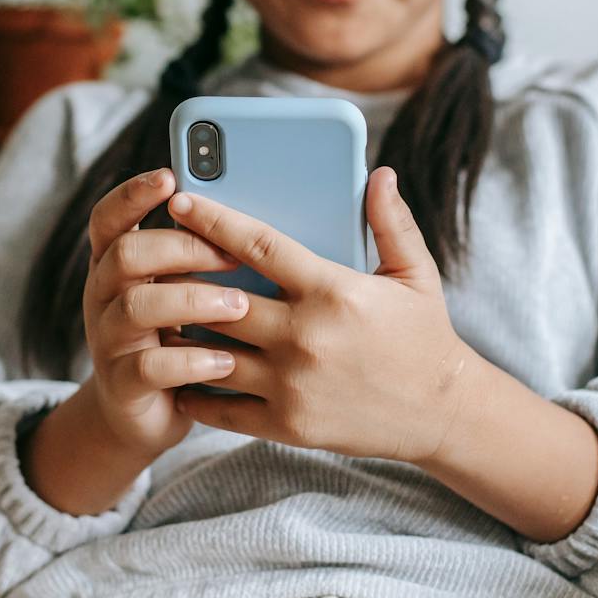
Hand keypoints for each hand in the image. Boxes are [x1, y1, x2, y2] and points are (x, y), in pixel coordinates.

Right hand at [82, 167, 256, 460]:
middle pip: (126, 254)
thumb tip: (258, 212)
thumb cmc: (186, 337)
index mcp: (116, 264)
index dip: (133, 194)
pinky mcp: (123, 385)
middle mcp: (104, 296)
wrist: (151, 414)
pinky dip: (191, 361)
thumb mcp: (187, 290)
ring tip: (238, 306)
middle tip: (230, 256)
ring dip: (192, 300)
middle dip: (180, 247)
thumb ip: (205, 255)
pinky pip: (149, 366)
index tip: (170, 175)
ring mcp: (108, 341)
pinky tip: (226, 361)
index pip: (109, 217)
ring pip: (136, 306)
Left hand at [161, 165, 479, 464]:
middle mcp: (306, 337)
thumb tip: (379, 173)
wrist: (444, 415)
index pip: (258, 245)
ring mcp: (292, 385)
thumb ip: (391, 222)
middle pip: (220, 300)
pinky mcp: (286, 425)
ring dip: (181, 332)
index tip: (180, 201)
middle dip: (182, 277)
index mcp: (333, 291)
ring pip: (211, 353)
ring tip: (158, 312)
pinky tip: (176, 370)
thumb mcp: (415, 274)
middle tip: (153, 259)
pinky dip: (193, 388)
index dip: (213, 220)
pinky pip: (221, 406)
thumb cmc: (424, 337)